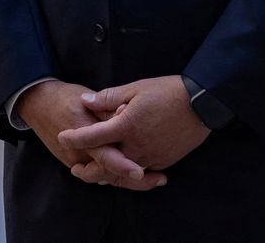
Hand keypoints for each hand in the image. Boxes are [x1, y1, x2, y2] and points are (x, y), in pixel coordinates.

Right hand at [15, 80, 164, 190]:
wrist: (37, 103)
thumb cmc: (65, 97)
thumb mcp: (87, 98)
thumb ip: (107, 109)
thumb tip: (128, 113)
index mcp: (82, 130)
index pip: (104, 153)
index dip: (122, 164)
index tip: (141, 171)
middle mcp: (77, 150)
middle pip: (107, 172)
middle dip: (133, 180)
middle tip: (159, 179)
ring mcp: (73, 159)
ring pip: (103, 177)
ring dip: (126, 179)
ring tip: (152, 179)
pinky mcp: (72, 163)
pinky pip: (95, 174)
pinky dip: (113, 175)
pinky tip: (130, 174)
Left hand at [58, 75, 206, 176]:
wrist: (202, 104)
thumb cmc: (166, 92)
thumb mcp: (134, 88)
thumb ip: (107, 97)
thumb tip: (85, 100)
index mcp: (126, 126)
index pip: (93, 137)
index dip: (74, 139)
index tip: (62, 138)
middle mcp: (137, 146)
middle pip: (106, 167)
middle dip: (89, 172)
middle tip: (75, 170)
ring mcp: (152, 156)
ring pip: (124, 175)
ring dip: (108, 176)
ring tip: (96, 175)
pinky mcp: (164, 161)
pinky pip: (142, 173)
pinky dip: (129, 175)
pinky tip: (122, 172)